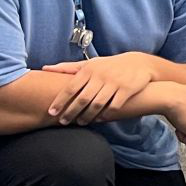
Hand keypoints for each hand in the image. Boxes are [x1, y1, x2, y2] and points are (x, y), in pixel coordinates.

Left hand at [42, 54, 157, 123]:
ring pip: (97, 104)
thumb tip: (45, 68)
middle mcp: (101, 76)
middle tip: (63, 122)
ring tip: (81, 122)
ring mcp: (114, 83)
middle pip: (82, 99)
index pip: (70, 88)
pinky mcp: (127, 90)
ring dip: (87, 116)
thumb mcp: (90, 64)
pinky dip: (105, 114)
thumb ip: (68, 68)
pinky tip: (99, 119)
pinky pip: (114, 106)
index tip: (51, 112)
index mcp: (89, 70)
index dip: (60, 101)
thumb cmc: (109, 65)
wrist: (139, 63)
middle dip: (71, 112)